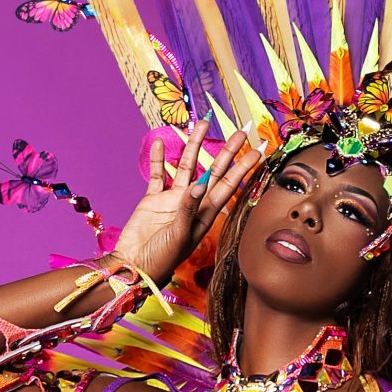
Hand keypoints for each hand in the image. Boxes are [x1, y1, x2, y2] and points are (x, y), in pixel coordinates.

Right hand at [111, 117, 258, 286]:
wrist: (134, 267)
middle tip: (240, 131)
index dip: (243, 168)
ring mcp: (173, 200)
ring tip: (201, 124)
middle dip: (227, 151)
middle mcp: (193, 204)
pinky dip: (160, 159)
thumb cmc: (162, 259)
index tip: (257, 151)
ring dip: (194, 146)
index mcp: (205, 214)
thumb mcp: (179, 235)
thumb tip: (200, 184)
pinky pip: (158, 175)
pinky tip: (162, 143)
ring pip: (187, 167)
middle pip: (213, 171)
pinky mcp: (153, 200)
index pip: (229, 185)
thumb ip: (188, 209)